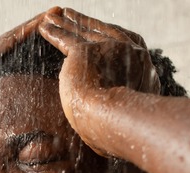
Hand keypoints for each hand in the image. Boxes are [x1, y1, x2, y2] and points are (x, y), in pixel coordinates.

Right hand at [0, 9, 55, 172]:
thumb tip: (20, 161)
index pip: (18, 64)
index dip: (38, 50)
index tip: (61, 40)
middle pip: (15, 48)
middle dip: (39, 32)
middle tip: (65, 14)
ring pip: (8, 44)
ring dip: (31, 27)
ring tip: (54, 13)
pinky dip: (15, 38)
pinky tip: (34, 27)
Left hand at [40, 8, 159, 154]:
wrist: (117, 124)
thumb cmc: (125, 134)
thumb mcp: (132, 124)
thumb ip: (124, 119)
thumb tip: (113, 140)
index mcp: (145, 70)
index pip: (125, 46)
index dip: (109, 37)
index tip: (100, 32)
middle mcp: (131, 54)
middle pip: (103, 33)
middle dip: (84, 24)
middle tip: (70, 16)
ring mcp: (110, 50)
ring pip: (83, 34)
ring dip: (66, 25)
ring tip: (51, 18)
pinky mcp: (85, 52)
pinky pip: (67, 39)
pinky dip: (54, 32)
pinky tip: (44, 27)